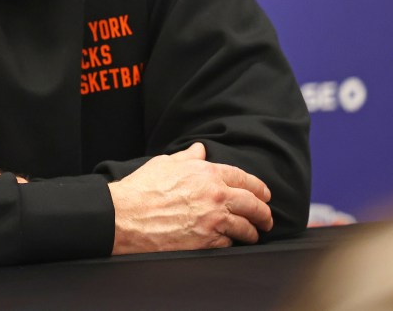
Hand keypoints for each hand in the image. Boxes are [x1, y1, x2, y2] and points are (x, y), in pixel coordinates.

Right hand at [107, 142, 272, 254]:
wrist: (125, 217)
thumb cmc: (141, 189)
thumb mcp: (164, 163)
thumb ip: (187, 157)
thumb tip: (199, 150)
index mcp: (206, 173)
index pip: (243, 178)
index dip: (258, 187)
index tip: (263, 194)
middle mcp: (215, 196)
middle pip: (253, 204)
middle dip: (264, 212)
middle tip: (267, 218)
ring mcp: (213, 220)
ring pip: (245, 227)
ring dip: (252, 231)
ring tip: (253, 233)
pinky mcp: (206, 242)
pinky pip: (228, 243)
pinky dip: (231, 242)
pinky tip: (229, 241)